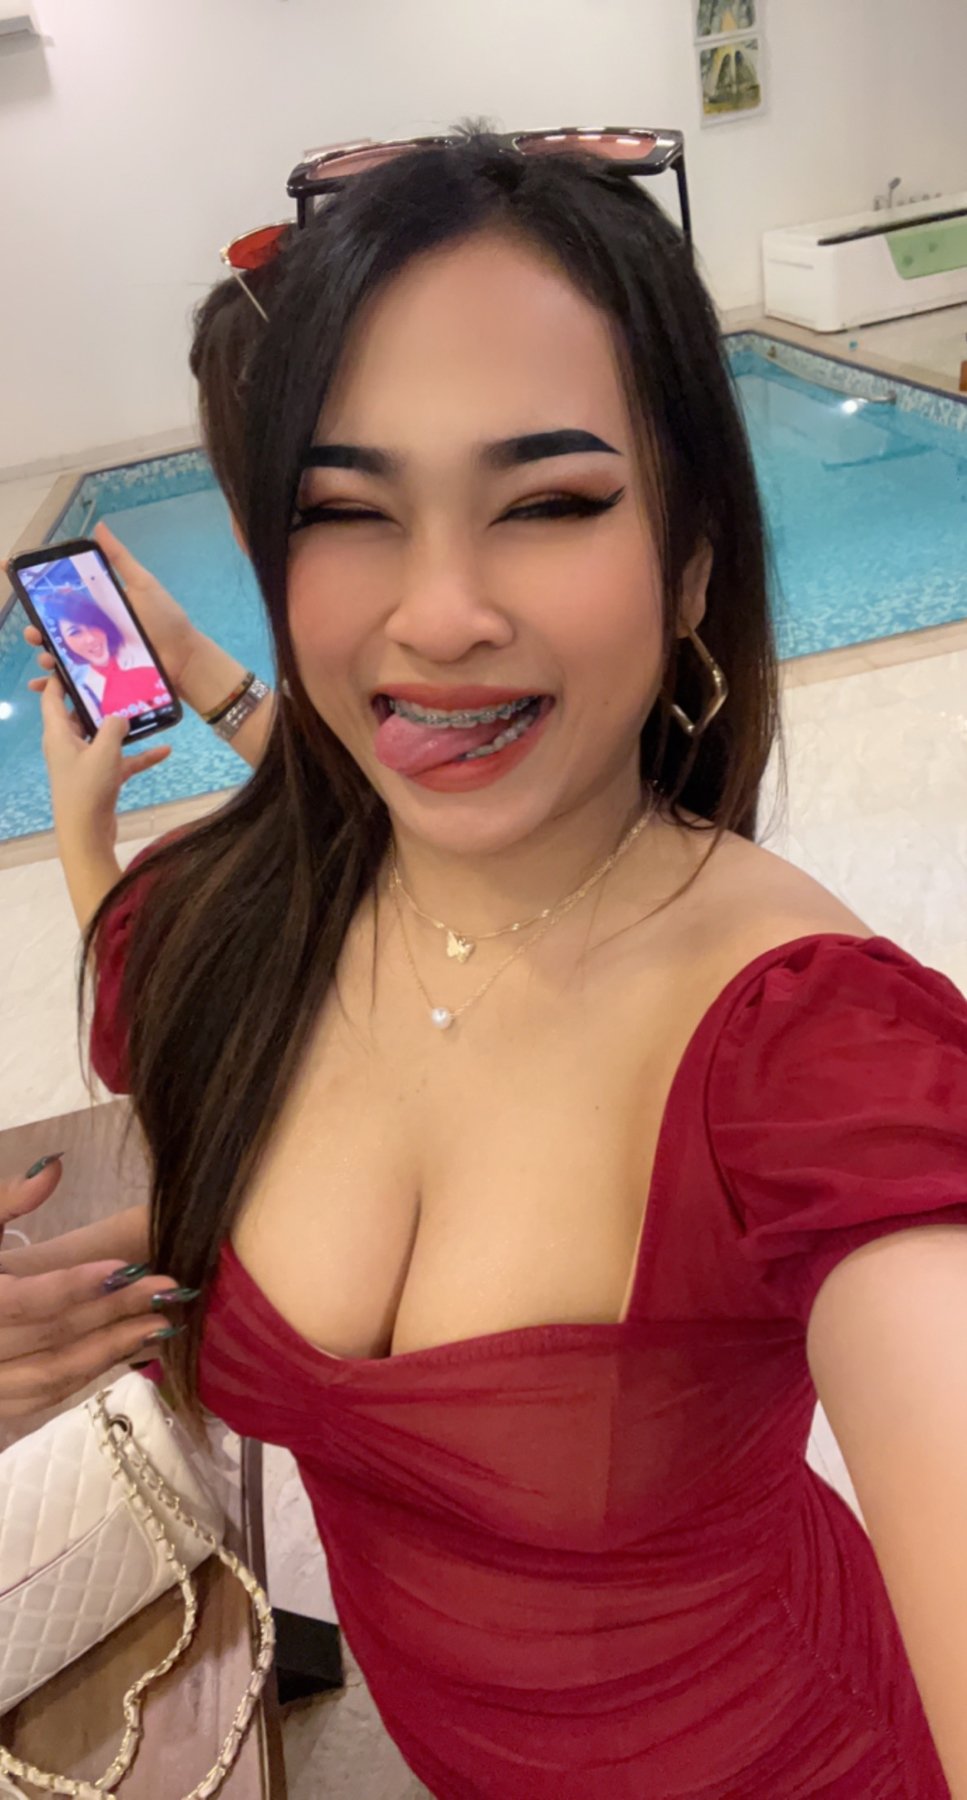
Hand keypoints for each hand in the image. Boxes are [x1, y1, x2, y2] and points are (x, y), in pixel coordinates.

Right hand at [0, 1158, 182, 1420]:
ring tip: (161, 1321)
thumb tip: (53, 1166)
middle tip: (168, 1289)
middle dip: (113, 1312)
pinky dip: (87, 1372)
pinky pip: (43, 1395)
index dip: (74, 1286)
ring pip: (52, 1375)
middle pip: (49, 1336)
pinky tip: (125, 1346)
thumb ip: (5, 1200)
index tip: (127, 1269)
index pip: (23, 1302)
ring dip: (110, 1350)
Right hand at [12, 521, 200, 696]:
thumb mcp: (142, 584)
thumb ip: (120, 559)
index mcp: (99, 607)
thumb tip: (98, 527)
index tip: (13, 576)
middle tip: (33, 631)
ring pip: (61, 655)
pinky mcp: (101, 678)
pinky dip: (55, 684)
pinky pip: (74, 681)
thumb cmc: (165, 619)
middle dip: (38, 629)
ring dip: (46, 656)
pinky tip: (42, 684)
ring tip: (45, 657)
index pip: (63, 598)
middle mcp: (93, 631)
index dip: (38, 591)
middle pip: (56, 629)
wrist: (185, 658)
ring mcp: (96, 656)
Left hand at [37, 664, 169, 853]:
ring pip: (103, 737)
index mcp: (58, 734)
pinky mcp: (100, 779)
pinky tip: (164, 750)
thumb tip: (120, 716)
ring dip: (123, 728)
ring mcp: (85, 763)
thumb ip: (114, 727)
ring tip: (143, 708)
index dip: (59, 678)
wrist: (87, 834)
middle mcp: (68, 745)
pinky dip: (139, 756)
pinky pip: (121, 761)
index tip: (76, 660)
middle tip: (118, 678)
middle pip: (80, 715)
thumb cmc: (88, 787)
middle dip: (98, 699)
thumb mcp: (104, 751)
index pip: (51, 698)